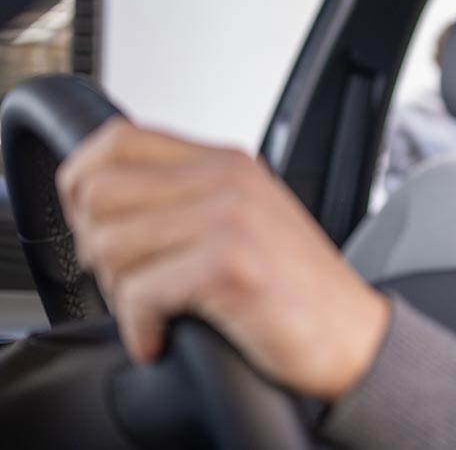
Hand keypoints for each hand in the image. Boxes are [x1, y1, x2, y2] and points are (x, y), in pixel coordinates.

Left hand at [56, 118, 390, 400]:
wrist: (353, 335)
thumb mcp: (245, 218)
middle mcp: (228, 179)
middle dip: (96, 247)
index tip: (92, 223)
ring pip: (110, 245)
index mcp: (227, 162)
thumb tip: (100, 202)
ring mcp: (231, 218)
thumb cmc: (296, 287)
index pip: (116, 140)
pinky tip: (163, 337)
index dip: (82, 182)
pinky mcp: (230, 265)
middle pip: (99, 193)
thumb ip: (187, 197)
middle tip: (129, 278)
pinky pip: (138, 294)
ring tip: (156, 308)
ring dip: (120, 292)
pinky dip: (140, 329)